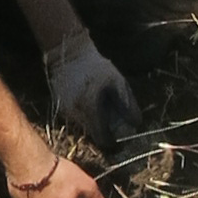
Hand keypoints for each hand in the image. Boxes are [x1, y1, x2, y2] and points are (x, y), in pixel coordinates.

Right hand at [45, 34, 140, 149]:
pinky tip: (90, 102)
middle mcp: (76, 115)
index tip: (120, 141)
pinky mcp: (60, 109)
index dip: (113, 143)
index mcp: (91, 109)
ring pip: (84, 128)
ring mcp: (66, 113)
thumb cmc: (96, 67)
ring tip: (101, 107)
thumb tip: (137, 125)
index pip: (102, 139)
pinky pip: (76, 120)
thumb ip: (127, 105)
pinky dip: (85, 116)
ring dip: (94, 123)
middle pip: (93, 135)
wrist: (68, 54)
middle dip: (104, 132)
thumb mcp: (118, 82)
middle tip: (113, 121)